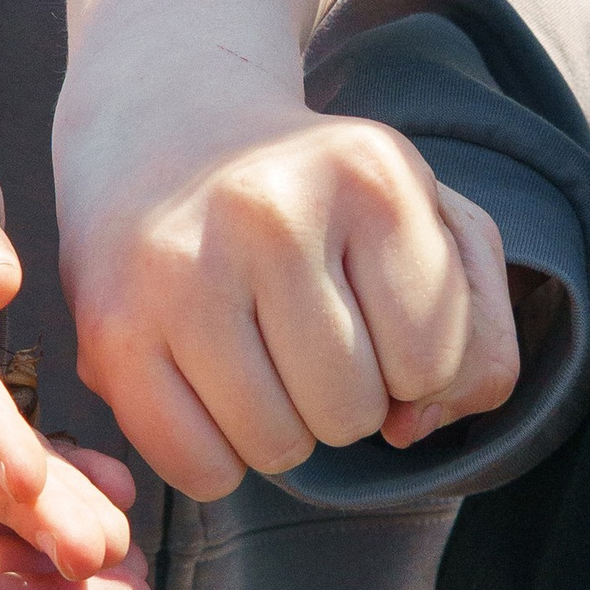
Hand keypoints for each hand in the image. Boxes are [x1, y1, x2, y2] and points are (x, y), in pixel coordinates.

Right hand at [59, 56, 520, 500]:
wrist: (161, 120)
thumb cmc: (314, 192)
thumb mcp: (425, 218)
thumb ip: (479, 331)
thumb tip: (412, 426)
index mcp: (371, 173)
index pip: (436, 361)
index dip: (412, 362)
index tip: (368, 311)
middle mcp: (272, 210)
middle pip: (353, 412)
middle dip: (340, 396)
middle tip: (300, 331)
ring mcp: (182, 267)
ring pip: (279, 447)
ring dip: (278, 427)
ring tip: (253, 352)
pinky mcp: (111, 326)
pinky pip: (199, 469)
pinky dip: (214, 456)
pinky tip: (204, 384)